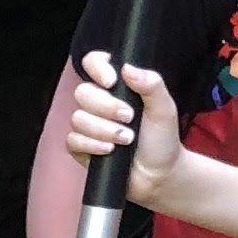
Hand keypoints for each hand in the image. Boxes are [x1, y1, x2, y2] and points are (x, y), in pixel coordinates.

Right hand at [66, 50, 183, 204]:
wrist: (159, 175)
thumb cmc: (162, 140)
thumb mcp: (164, 109)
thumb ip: (152, 85)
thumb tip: (127, 68)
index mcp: (118, 87)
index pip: (94, 63)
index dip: (97, 67)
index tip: (112, 81)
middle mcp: (99, 103)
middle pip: (83, 92)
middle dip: (107, 107)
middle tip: (129, 118)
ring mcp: (88, 125)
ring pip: (78, 118)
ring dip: (104, 130)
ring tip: (126, 139)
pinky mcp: (81, 147)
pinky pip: (73, 140)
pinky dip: (92, 145)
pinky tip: (110, 151)